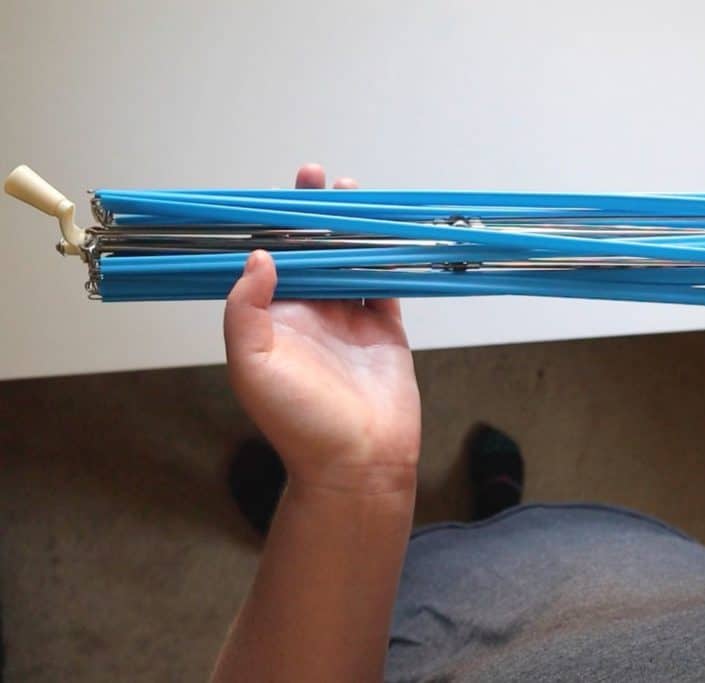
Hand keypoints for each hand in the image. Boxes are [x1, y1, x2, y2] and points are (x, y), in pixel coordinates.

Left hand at [223, 164, 420, 493]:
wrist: (357, 463)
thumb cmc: (298, 423)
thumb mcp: (251, 365)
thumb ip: (246, 308)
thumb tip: (260, 255)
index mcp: (274, 320)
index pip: (272, 259)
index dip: (275, 224)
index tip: (280, 192)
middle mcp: (310, 314)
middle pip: (313, 252)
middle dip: (316, 215)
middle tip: (321, 179)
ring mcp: (349, 321)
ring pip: (351, 261)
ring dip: (353, 229)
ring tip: (356, 194)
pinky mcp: (385, 330)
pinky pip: (386, 284)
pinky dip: (388, 257)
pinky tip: (389, 230)